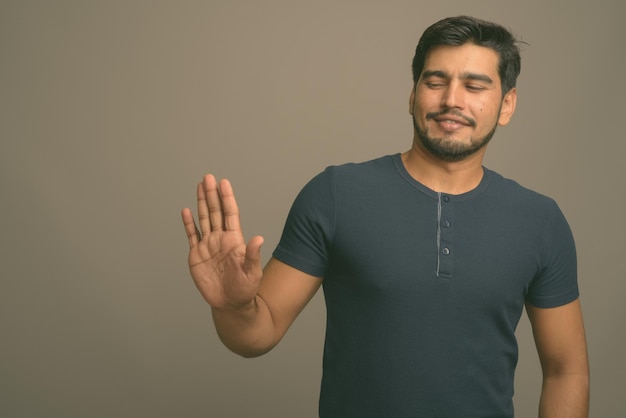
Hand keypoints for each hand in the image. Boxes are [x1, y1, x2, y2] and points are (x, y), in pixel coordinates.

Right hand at [181, 174, 263, 310]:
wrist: (231, 305)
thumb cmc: (245, 290)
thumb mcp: (252, 273)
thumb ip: (253, 255)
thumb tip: (259, 238)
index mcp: (234, 240)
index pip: (230, 214)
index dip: (227, 198)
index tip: (224, 182)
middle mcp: (221, 239)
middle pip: (216, 212)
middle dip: (211, 194)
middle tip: (208, 177)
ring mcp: (208, 246)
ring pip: (204, 219)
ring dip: (202, 203)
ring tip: (199, 186)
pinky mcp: (197, 256)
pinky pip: (192, 236)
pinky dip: (188, 224)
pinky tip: (186, 211)